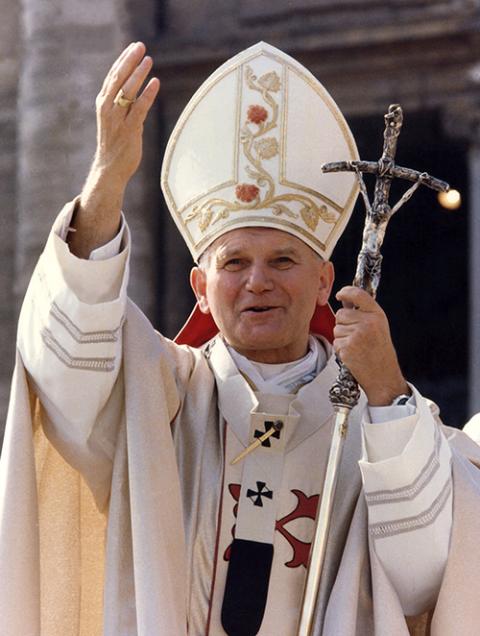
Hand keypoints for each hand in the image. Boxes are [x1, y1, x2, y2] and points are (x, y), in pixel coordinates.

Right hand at [93, 41, 159, 184]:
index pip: (113, 77)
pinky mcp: (129, 131)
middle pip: (118, 79)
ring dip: (138, 73)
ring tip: (148, 59)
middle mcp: (108, 109)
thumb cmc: (114, 145)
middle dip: (129, 61)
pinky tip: (155, 82)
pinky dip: (147, 94)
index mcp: (103, 104)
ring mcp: (118, 120)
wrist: (109, 169)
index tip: (133, 47)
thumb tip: (137, 93)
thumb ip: (123, 106)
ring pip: (127, 91)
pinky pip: (139, 109)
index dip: (123, 61)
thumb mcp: (115, 121)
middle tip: (140, 46)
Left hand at [333, 286, 408, 405]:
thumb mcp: (379, 327)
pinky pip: (336, 341)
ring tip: (357, 346)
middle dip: (344, 323)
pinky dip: (341, 348)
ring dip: (342, 337)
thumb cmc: (381, 352)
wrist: (383, 376)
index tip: (340, 294)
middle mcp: (367, 322)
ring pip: (336, 328)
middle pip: (341, 314)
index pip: (358, 294)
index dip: (346, 292)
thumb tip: (345, 300)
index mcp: (377, 315)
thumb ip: (364, 313)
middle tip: (357, 336)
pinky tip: (353, 354)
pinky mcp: (347, 347)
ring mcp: (357, 335)